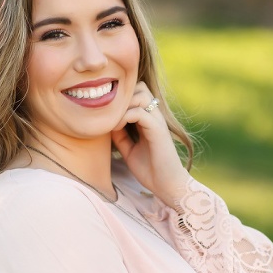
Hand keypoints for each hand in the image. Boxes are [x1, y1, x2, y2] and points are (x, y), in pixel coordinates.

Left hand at [111, 81, 187, 204]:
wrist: (166, 185)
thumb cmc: (150, 170)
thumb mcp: (128, 150)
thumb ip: (120, 135)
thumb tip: (106, 123)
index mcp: (149, 119)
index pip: (136, 93)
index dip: (121, 99)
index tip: (107, 114)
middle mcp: (154, 116)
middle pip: (140, 87)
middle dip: (123, 97)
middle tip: (110, 114)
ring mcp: (157, 121)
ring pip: (141, 94)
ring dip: (124, 104)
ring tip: (113, 121)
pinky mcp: (158, 130)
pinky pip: (140, 112)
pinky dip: (125, 116)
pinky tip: (117, 128)